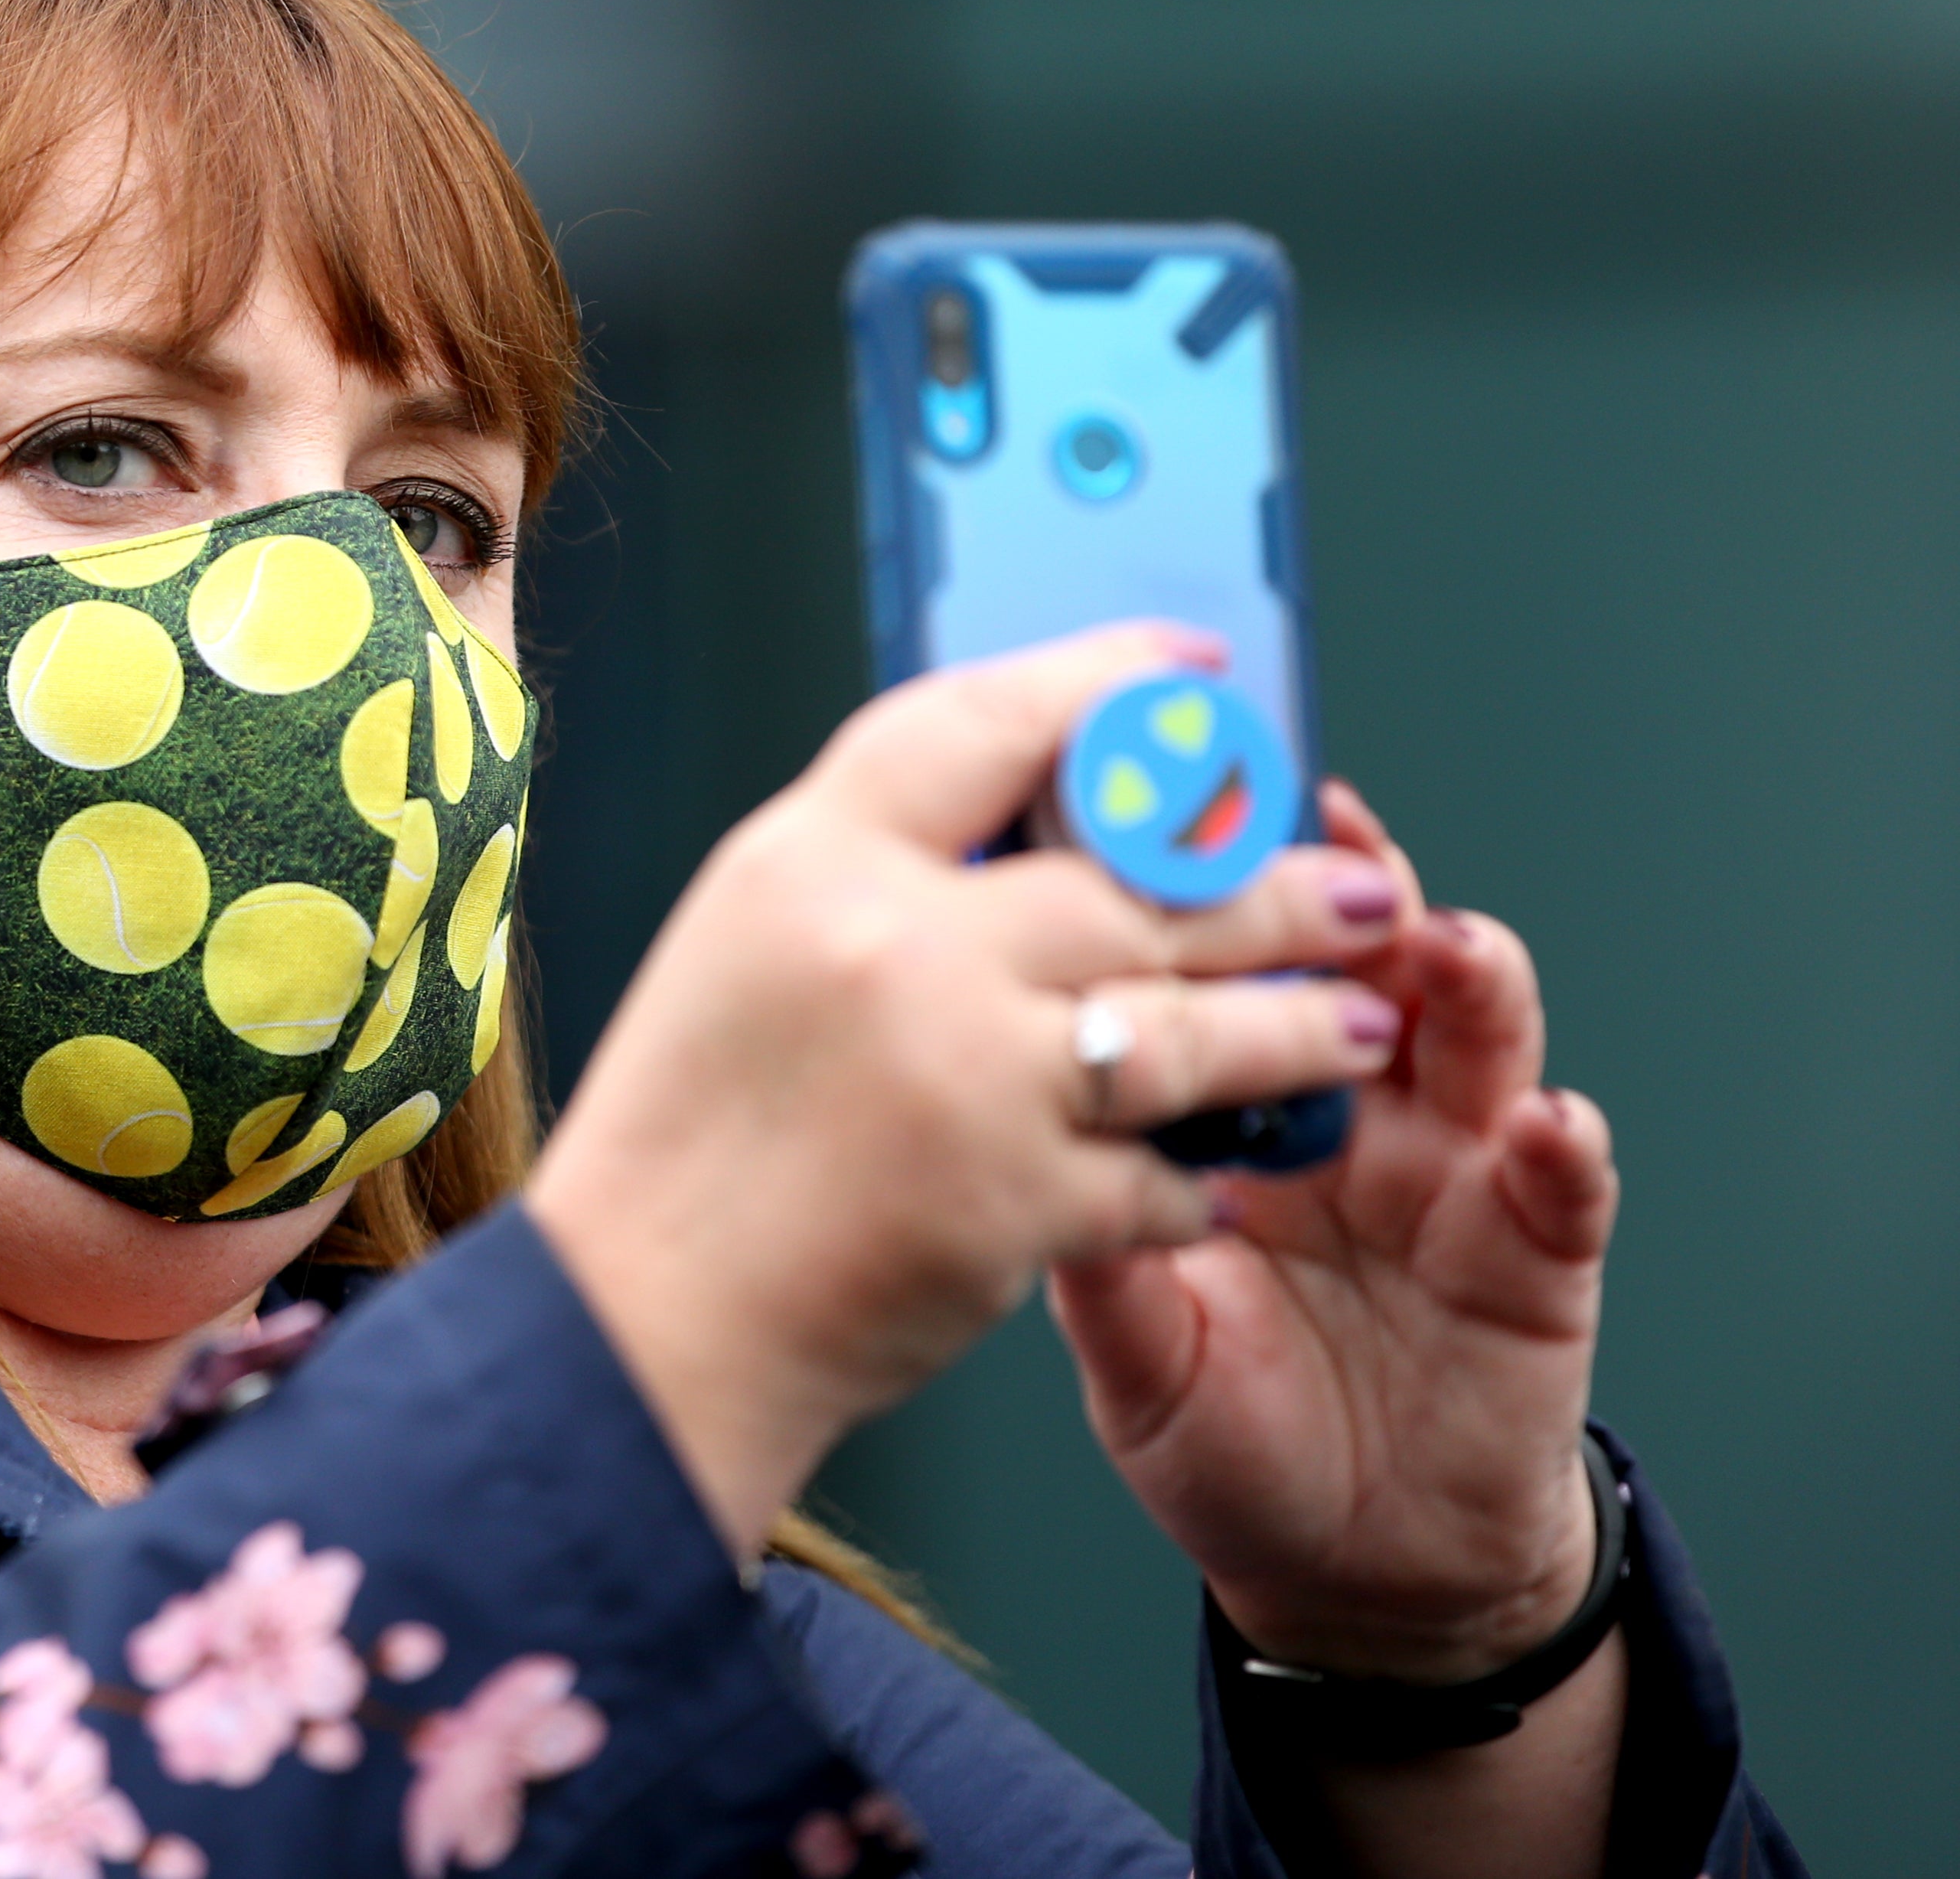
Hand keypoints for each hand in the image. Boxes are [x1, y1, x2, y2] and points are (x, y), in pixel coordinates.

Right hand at [531, 627, 1414, 1555]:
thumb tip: (1035, 824)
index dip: (1110, 686)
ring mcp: (961, 1069)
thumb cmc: (688, 1140)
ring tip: (1359, 1020)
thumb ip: (879, 872)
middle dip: (1267, 881)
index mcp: (810, 859)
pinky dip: (1201, 1172)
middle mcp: (891, 944)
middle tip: (1351, 887)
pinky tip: (1231, 1167)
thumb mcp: (750, 944)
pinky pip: (1158, 1168)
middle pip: (1130, 875)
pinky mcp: (1012, 1196)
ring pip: (1186, 1019)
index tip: (1197, 681)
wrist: (642, 1321)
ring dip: (1294, 1024)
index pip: (987, 722)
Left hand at [1049, 783, 1616, 1681]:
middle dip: (1347, 892)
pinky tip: (1548, 1122)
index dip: (1213, 899)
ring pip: (1473, 1039)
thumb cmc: (1228, 1437)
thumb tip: (1019, 1156)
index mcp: (1238, 1113)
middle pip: (1358, 967)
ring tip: (1443, 943)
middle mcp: (1351, 1114)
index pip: (1230, 973)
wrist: (1347, 1565)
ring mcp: (1452, 1172)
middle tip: (1325, 838)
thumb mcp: (1132, 1349)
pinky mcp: (1538, 1253)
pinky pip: (1562, 1184)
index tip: (1179, 825)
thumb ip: (1096, 1255)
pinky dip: (1563, 1146)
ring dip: (1468, 979)